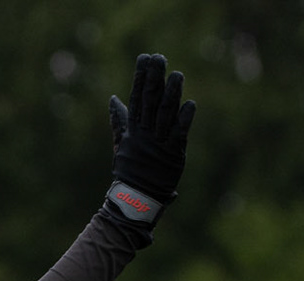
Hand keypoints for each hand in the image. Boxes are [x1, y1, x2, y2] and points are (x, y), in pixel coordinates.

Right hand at [106, 53, 196, 222]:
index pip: (136, 99)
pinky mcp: (173, 156)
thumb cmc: (130, 172)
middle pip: (150, 102)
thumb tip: (113, 99)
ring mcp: (159, 145)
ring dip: (172, 94)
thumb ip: (119, 121)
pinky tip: (190, 104)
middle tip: (159, 58)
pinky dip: (184, 120)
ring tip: (177, 75)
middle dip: (154, 79)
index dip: (140, 78)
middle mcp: (146, 135)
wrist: (135, 201)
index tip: (144, 58)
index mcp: (134, 131)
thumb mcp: (122, 145)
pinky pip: (179, 135)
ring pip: (165, 115)